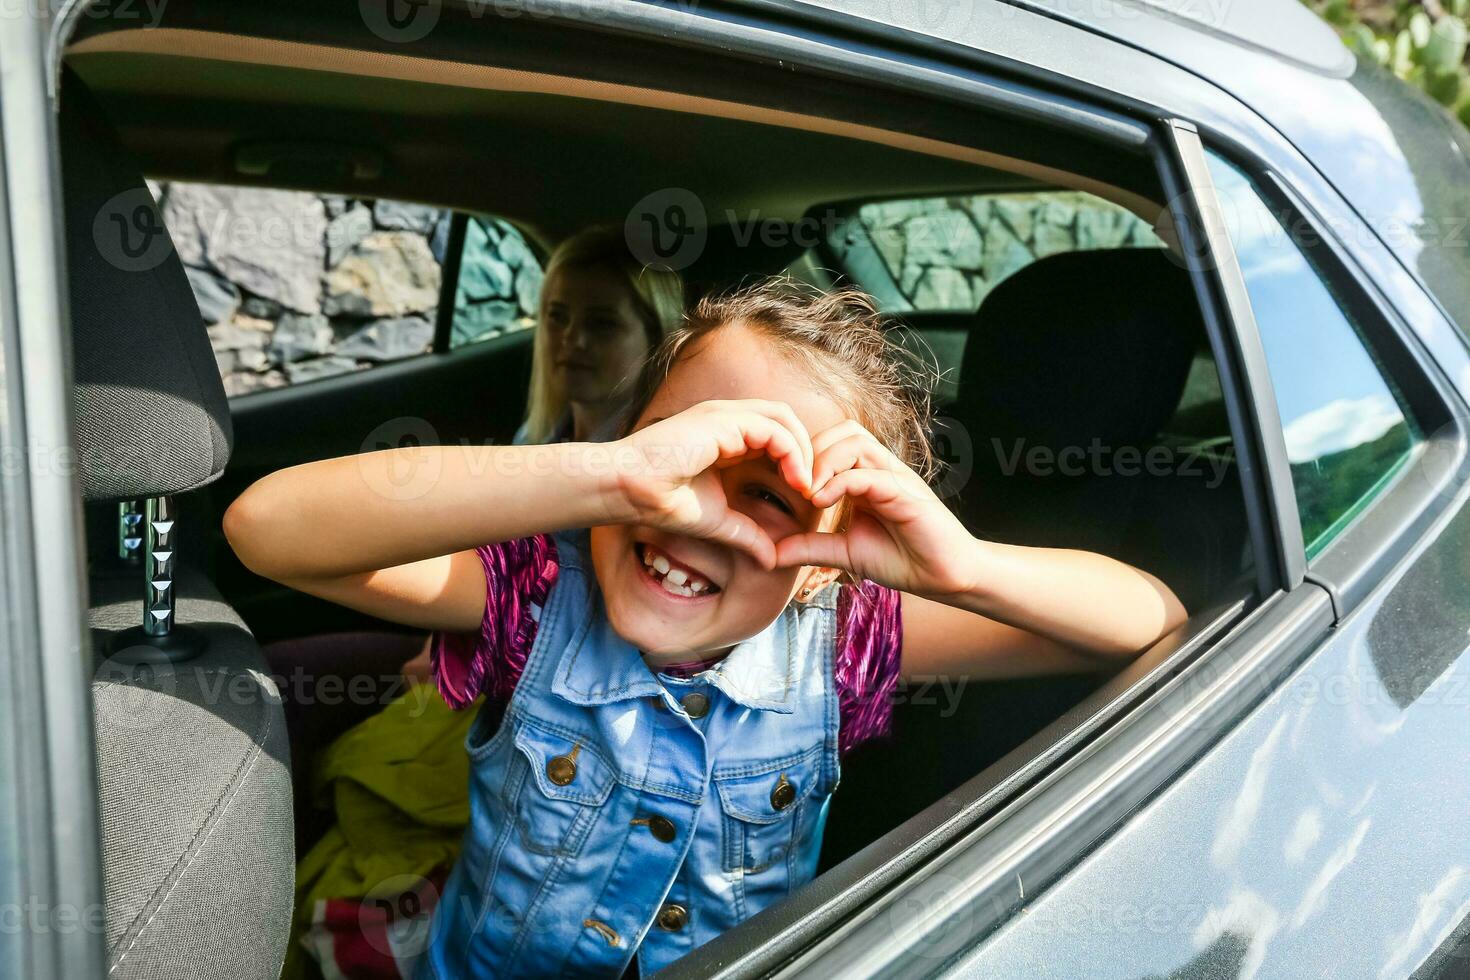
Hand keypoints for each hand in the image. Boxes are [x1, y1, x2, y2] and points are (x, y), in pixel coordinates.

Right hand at [612, 400, 814, 567]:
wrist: (629, 489)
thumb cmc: (662, 501)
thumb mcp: (718, 522)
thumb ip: (747, 535)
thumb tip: (772, 562)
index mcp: (725, 436)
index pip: (774, 434)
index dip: (794, 460)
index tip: (802, 494)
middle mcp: (727, 419)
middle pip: (785, 419)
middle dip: (805, 450)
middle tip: (812, 487)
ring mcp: (725, 415)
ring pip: (783, 418)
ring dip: (802, 450)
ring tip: (805, 485)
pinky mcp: (723, 420)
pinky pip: (774, 428)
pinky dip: (792, 452)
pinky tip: (794, 480)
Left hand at [774, 420, 978, 598]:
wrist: (946, 577)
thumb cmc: (902, 559)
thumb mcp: (845, 553)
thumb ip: (811, 547)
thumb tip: (772, 552)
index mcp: (866, 476)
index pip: (832, 443)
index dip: (804, 456)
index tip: (783, 485)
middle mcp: (881, 469)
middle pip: (842, 430)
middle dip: (811, 451)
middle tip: (793, 485)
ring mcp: (895, 477)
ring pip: (856, 441)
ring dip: (825, 462)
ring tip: (810, 493)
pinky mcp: (907, 493)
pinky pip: (870, 473)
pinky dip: (842, 482)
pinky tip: (824, 502)